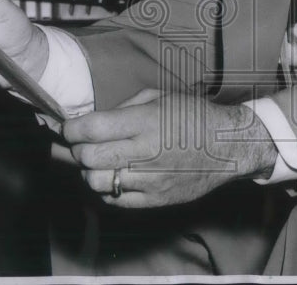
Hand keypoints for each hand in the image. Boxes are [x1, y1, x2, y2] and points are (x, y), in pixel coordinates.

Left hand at [54, 90, 277, 207]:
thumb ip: (124, 106)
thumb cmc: (193, 116)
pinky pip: (114, 200)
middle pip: (89, 157)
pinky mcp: (155, 199)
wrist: (228, 146)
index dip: (71, 129)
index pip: (92, 129)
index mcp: (146, 121)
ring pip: (96, 182)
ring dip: (88, 171)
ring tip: (96, 162)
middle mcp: (145, 151)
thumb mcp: (160, 97)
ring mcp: (150, 179)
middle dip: (77, 149)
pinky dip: (105, 189)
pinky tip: (112, 176)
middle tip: (81, 144)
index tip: (68, 128)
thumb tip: (91, 119)